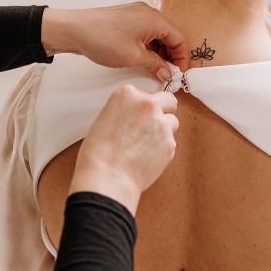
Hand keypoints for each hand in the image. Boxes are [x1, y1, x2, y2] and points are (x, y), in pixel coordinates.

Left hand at [41, 3, 188, 81]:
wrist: (74, 29)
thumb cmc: (103, 39)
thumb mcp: (134, 57)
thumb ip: (155, 65)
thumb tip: (167, 74)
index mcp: (155, 19)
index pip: (178, 38)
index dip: (181, 57)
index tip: (178, 73)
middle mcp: (148, 13)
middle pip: (169, 35)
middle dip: (171, 55)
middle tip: (167, 74)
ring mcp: (136, 15)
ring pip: (157, 35)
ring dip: (159, 52)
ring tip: (155, 70)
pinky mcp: (126, 20)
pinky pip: (145, 33)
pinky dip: (148, 47)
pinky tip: (144, 60)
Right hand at [69, 86, 178, 214]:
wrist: (107, 177)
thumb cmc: (98, 153)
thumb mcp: (105, 118)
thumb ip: (126, 111)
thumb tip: (136, 117)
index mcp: (128, 94)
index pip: (146, 93)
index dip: (143, 106)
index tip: (139, 115)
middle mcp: (148, 105)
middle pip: (168, 101)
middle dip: (163, 111)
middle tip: (151, 125)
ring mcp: (162, 124)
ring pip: (172, 122)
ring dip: (164, 130)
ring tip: (146, 145)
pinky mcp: (170, 143)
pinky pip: (171, 142)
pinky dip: (162, 148)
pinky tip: (147, 157)